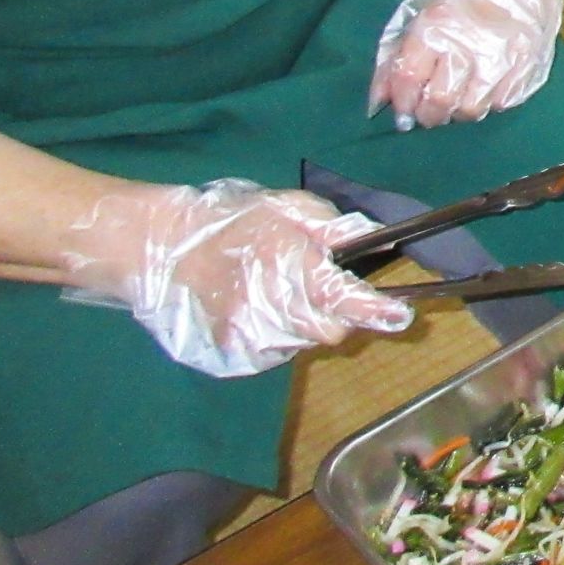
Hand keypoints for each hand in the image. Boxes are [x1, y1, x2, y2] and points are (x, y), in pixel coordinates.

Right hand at [62, 180, 409, 376]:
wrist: (159, 251)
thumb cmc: (228, 222)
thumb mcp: (284, 206)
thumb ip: (330, 226)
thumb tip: (374, 237)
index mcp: (295, 271)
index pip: (347, 302)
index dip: (379, 311)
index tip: (404, 315)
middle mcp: (278, 313)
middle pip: (331, 331)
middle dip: (335, 311)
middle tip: (313, 282)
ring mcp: (255, 340)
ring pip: (303, 340)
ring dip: (303, 319)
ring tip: (271, 287)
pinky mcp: (236, 358)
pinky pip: (275, 349)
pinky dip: (276, 331)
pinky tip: (253, 305)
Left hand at [369, 0, 563, 128]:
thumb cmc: (460, 0)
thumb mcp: (420, 19)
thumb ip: (394, 59)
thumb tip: (377, 103)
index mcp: (434, 27)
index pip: (408, 79)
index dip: (402, 101)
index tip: (404, 108)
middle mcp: (466, 44)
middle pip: (439, 102)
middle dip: (428, 115)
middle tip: (430, 112)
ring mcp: (500, 57)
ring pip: (471, 110)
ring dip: (458, 113)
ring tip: (458, 100)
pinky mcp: (526, 64)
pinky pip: (502, 103)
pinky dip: (489, 102)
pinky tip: (485, 89)